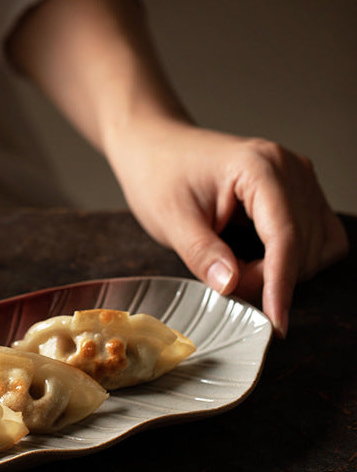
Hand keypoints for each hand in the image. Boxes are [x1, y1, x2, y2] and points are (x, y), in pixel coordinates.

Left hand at [6, 0, 347, 335]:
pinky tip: (253, 256)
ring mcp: (298, 177)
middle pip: (304, 245)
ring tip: (232, 263)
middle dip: (271, 277)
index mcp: (260, 168)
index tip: (276, 324)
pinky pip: (315, 236)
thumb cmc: (158, 175)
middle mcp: (289, 168)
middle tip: (223, 281)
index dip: (281, 286)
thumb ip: (202, 254)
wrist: (154, 147)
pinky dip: (291, 257)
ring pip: (317, 245)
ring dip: (282, 268)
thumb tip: (232, 287)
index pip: (285, 238)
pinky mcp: (296, 190)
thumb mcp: (170, 219)